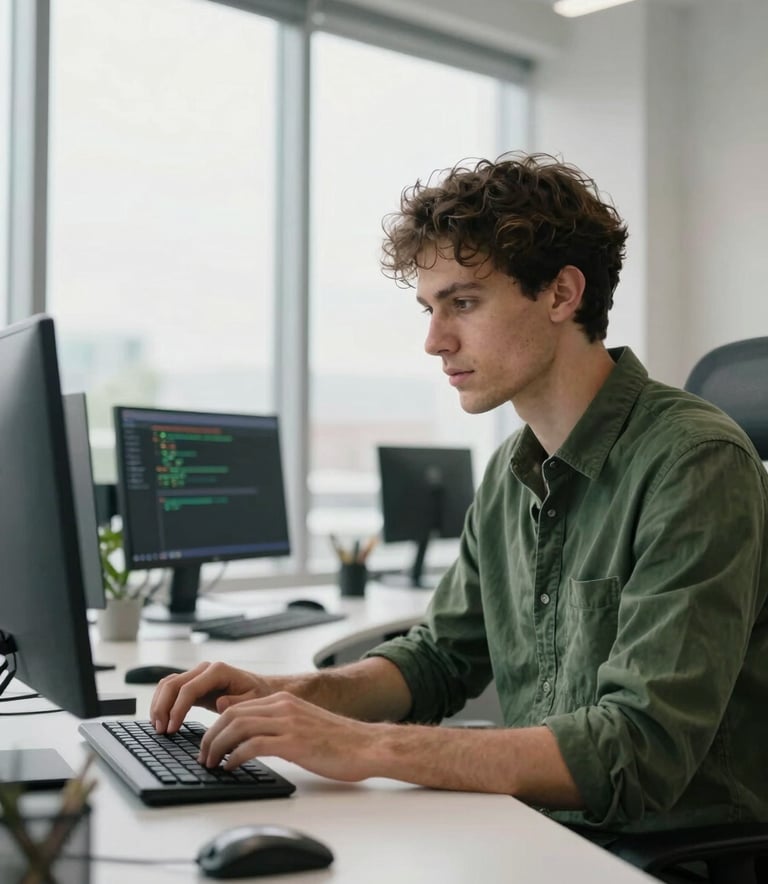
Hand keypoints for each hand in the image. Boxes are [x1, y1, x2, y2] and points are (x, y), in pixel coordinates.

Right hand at [150, 661, 278, 733]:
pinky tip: (161, 720)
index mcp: (218, 671)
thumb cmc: (258, 695)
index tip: (171, 729)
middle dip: (163, 707)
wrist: (261, 689)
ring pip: (168, 684)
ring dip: (159, 705)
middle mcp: (205, 669)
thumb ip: (237, 703)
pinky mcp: (194, 684)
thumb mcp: (253, 701)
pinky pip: (171, 689)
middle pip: (173, 684)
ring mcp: (197, 675)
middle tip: (161, 731)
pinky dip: (162, 702)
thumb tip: (220, 703)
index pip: (188, 688)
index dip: (177, 709)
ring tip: (158, 728)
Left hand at [197, 691, 381, 782]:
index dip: (216, 726)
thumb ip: (277, 726)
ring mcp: (288, 723)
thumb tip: (250, 739)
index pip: (237, 707)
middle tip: (203, 756)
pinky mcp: (294, 742)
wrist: (367, 746)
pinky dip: (235, 756)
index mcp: (284, 701)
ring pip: (237, 727)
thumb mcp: (302, 725)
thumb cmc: (339, 742)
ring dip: (217, 746)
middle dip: (210, 736)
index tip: (208, 744)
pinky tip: (231, 767)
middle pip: (231, 714)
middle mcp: (283, 706)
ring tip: (212, 763)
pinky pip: (253, 745)